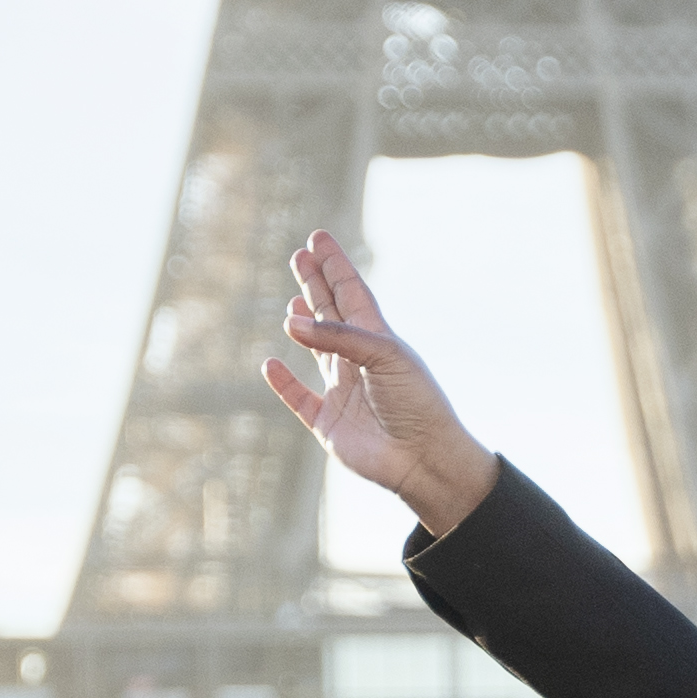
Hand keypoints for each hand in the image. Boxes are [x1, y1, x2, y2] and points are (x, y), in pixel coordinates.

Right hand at [265, 231, 498, 536]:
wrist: (424, 459)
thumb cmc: (417, 404)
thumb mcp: (385, 358)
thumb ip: (339, 337)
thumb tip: (291, 321)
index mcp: (378, 340)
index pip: (352, 293)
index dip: (335, 265)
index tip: (318, 238)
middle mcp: (359, 361)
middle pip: (331, 314)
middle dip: (316, 284)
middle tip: (300, 255)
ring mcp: (343, 392)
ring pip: (317, 350)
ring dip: (304, 326)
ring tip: (294, 303)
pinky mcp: (328, 423)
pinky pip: (299, 398)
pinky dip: (283, 382)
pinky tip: (271, 363)